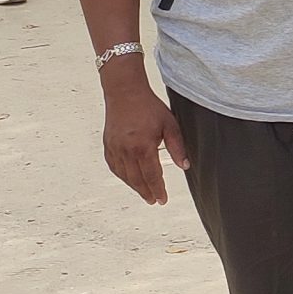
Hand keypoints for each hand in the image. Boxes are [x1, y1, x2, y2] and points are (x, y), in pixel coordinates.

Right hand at [103, 76, 188, 203]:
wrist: (125, 92)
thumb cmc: (149, 107)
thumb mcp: (170, 125)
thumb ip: (178, 147)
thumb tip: (185, 166)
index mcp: (143, 147)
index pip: (152, 176)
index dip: (158, 190)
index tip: (162, 200)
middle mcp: (126, 150)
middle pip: (137, 179)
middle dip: (146, 192)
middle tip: (154, 201)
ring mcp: (114, 148)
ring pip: (124, 174)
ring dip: (134, 186)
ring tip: (144, 193)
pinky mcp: (107, 144)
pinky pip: (114, 166)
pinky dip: (122, 175)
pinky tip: (129, 179)